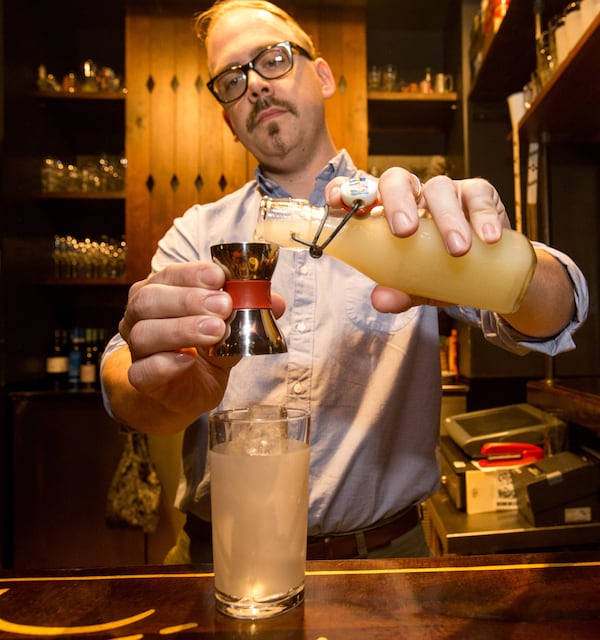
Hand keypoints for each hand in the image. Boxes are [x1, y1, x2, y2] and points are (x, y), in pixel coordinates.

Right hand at [109, 261, 285, 431]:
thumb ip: (248, 313)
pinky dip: (166, 363)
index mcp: (160, 292)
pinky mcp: (140, 378)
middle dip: (189, 299)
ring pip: (145, 332)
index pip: (169, 275)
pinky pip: (143, 370)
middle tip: (223, 306)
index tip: (219, 277)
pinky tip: (188, 359)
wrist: (185, 392)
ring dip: (182, 329)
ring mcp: (137, 348)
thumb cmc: (204, 351)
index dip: (193, 274)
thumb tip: (276, 302)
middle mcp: (140, 316)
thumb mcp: (230, 328)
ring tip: (215, 331)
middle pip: (149, 299)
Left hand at [325, 169, 511, 312]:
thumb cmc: (441, 272)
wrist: (487, 274)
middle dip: (396, 202)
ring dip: (446, 218)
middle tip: (404, 232)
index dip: (346, 190)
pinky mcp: (478, 193)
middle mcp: (412, 196)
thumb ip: (399, 292)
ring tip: (457, 250)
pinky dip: (483, 216)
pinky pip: (478, 196)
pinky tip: (487, 238)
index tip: (337, 200)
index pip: (360, 192)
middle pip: (396, 180)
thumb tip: (380, 301)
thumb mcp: (418, 287)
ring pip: (439, 188)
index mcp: (387, 213)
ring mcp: (445, 192)